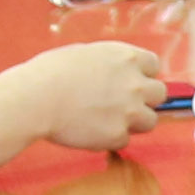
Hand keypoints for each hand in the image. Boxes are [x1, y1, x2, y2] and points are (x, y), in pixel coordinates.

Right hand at [13, 37, 172, 146]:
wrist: (35, 99)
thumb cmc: (50, 73)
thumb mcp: (85, 53)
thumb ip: (109, 63)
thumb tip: (114, 71)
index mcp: (127, 58)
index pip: (154, 66)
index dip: (141, 74)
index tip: (129, 81)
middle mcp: (135, 84)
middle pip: (159, 94)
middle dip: (144, 99)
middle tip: (123, 104)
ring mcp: (130, 111)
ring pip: (150, 121)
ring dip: (134, 122)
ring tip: (108, 121)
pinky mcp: (118, 135)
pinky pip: (124, 140)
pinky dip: (111, 139)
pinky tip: (91, 132)